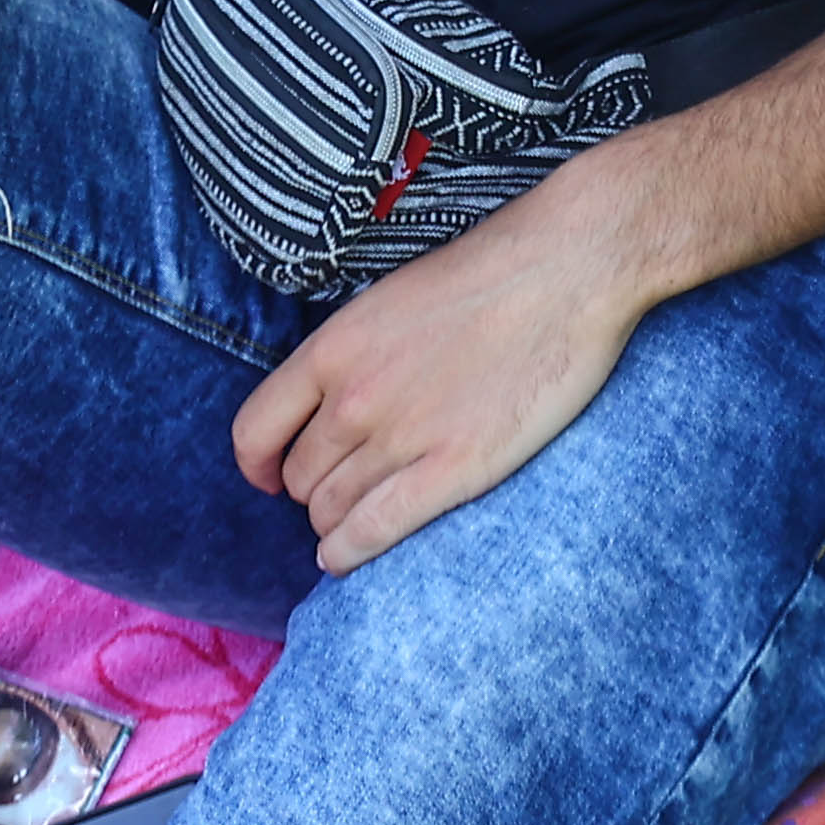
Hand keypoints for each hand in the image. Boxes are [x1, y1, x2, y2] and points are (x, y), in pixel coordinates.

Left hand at [231, 176, 665, 571]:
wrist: (569, 269)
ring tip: (355, 522)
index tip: (272, 476)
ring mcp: (400, 437)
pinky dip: (349, 553)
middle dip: (315, 489)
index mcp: (334, 348)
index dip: (259, 464)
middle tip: (346, 487)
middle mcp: (354, 399)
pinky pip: (374, 531)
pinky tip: (348, 556)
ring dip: (335, 522)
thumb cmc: (493, 271)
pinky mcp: (452, 470)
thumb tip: (336, 399)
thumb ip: (356, 353)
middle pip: (300, 478)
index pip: (255, 430)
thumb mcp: (394, 297)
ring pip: (330, 511)